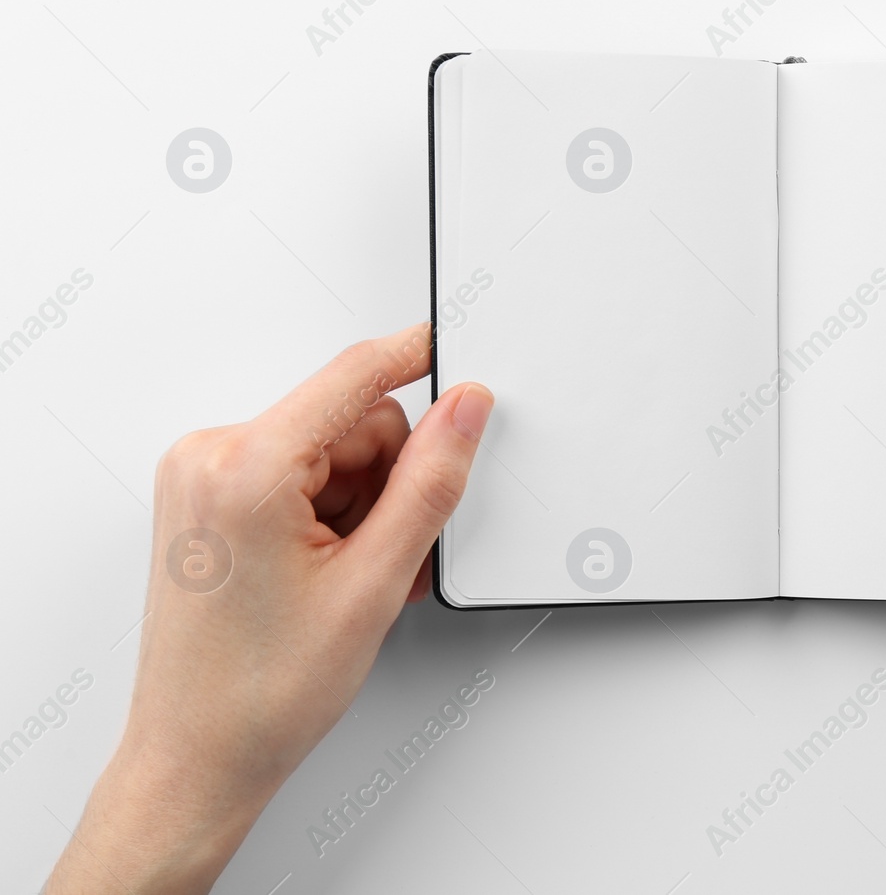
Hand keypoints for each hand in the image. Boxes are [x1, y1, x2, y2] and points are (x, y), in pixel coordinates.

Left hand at [48, 324, 492, 893]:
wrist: (197, 757)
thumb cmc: (260, 693)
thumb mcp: (374, 584)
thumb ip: (430, 482)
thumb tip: (464, 409)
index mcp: (244, 468)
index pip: (354, 376)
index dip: (418, 360)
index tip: (460, 352)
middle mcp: (210, 457)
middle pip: (351, 423)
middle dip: (387, 483)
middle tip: (383, 557)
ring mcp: (202, 476)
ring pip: (332, 451)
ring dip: (362, 508)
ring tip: (352, 579)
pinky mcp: (208, 498)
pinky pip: (301, 473)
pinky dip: (333, 516)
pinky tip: (334, 572)